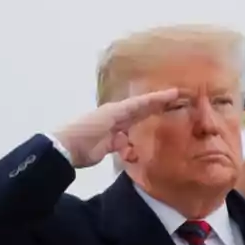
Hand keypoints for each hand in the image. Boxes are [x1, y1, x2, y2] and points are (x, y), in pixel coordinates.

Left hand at [51, 89, 179, 167]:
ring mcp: (114, 132)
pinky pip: (128, 145)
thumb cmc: (87, 129)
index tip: (176, 93)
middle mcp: (117, 118)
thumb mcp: (108, 117)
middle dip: (156, 108)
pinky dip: (134, 148)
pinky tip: (140, 151)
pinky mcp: (111, 146)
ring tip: (164, 126)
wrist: (67, 147)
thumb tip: (148, 107)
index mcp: (117, 109)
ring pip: (136, 128)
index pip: (142, 102)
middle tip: (176, 104)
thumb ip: (126, 113)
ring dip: (147, 127)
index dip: (158, 98)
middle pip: (140, 112)